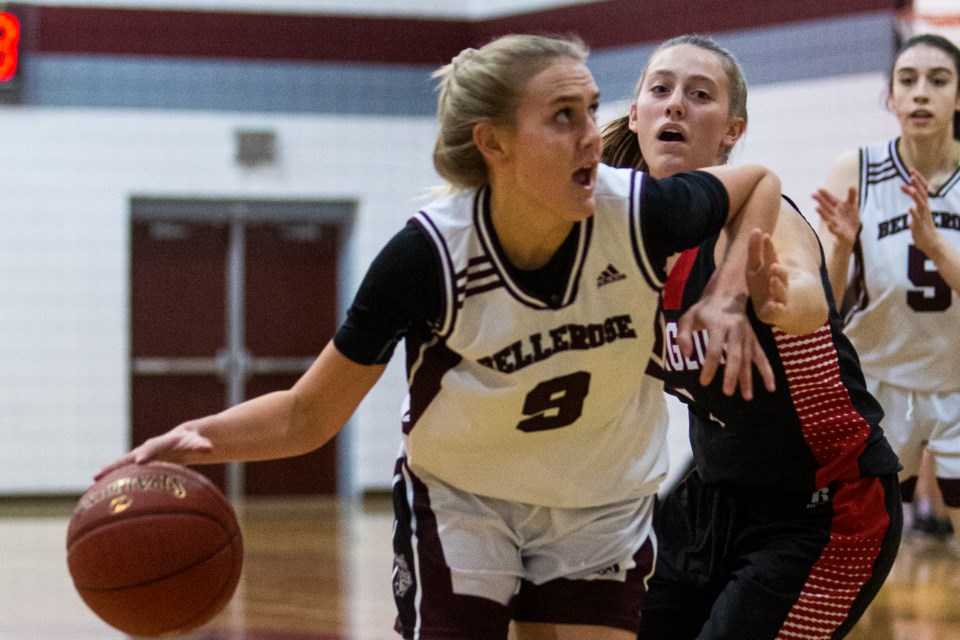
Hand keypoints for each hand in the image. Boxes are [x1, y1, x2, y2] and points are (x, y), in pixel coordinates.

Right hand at [95, 422, 212, 480]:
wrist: (181, 439)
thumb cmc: (190, 441)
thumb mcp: (197, 442)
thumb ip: (201, 445)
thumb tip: (210, 448)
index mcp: (160, 443)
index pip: (151, 448)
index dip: (146, 454)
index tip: (139, 462)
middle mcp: (146, 450)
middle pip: (128, 457)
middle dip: (116, 465)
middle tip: (101, 474)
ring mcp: (140, 457)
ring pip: (122, 465)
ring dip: (109, 472)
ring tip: (94, 481)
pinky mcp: (138, 465)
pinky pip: (124, 471)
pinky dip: (112, 478)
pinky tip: (99, 488)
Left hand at [676, 283, 775, 399]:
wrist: (727, 296)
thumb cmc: (704, 311)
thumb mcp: (688, 317)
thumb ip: (683, 335)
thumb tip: (686, 355)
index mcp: (718, 325)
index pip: (714, 349)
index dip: (710, 367)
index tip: (704, 382)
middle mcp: (736, 330)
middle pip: (735, 355)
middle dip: (732, 375)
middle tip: (728, 392)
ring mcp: (747, 335)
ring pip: (749, 358)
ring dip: (749, 377)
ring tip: (747, 397)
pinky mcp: (754, 340)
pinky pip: (762, 356)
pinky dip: (767, 372)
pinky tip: (770, 387)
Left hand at [746, 229, 788, 325]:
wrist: (786, 310)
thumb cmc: (765, 285)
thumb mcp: (757, 268)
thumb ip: (755, 250)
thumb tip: (756, 229)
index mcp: (772, 271)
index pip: (770, 258)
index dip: (768, 248)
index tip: (765, 236)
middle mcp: (778, 282)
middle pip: (778, 273)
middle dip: (777, 267)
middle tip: (773, 261)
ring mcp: (780, 298)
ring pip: (781, 291)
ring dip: (778, 285)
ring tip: (774, 277)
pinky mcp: (778, 313)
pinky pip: (777, 311)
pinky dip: (775, 308)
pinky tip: (773, 305)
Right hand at [812, 186, 859, 246]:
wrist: (850, 235)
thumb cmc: (850, 219)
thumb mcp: (853, 206)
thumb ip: (852, 196)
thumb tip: (851, 185)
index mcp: (838, 207)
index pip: (831, 199)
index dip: (825, 194)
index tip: (819, 189)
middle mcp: (834, 214)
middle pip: (827, 206)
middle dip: (820, 200)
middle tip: (813, 195)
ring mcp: (835, 223)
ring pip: (828, 217)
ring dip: (822, 212)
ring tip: (817, 207)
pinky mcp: (838, 232)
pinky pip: (834, 229)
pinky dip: (831, 227)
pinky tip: (829, 224)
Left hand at [903, 169, 939, 255]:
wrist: (931, 241)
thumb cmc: (922, 226)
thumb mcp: (917, 211)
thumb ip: (913, 202)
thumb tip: (906, 192)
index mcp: (924, 203)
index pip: (922, 188)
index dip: (918, 179)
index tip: (911, 169)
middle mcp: (925, 207)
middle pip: (922, 192)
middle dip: (917, 182)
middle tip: (911, 173)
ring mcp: (923, 215)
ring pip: (921, 203)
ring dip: (915, 195)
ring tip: (909, 187)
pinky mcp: (920, 224)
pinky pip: (917, 217)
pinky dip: (914, 212)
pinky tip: (909, 208)